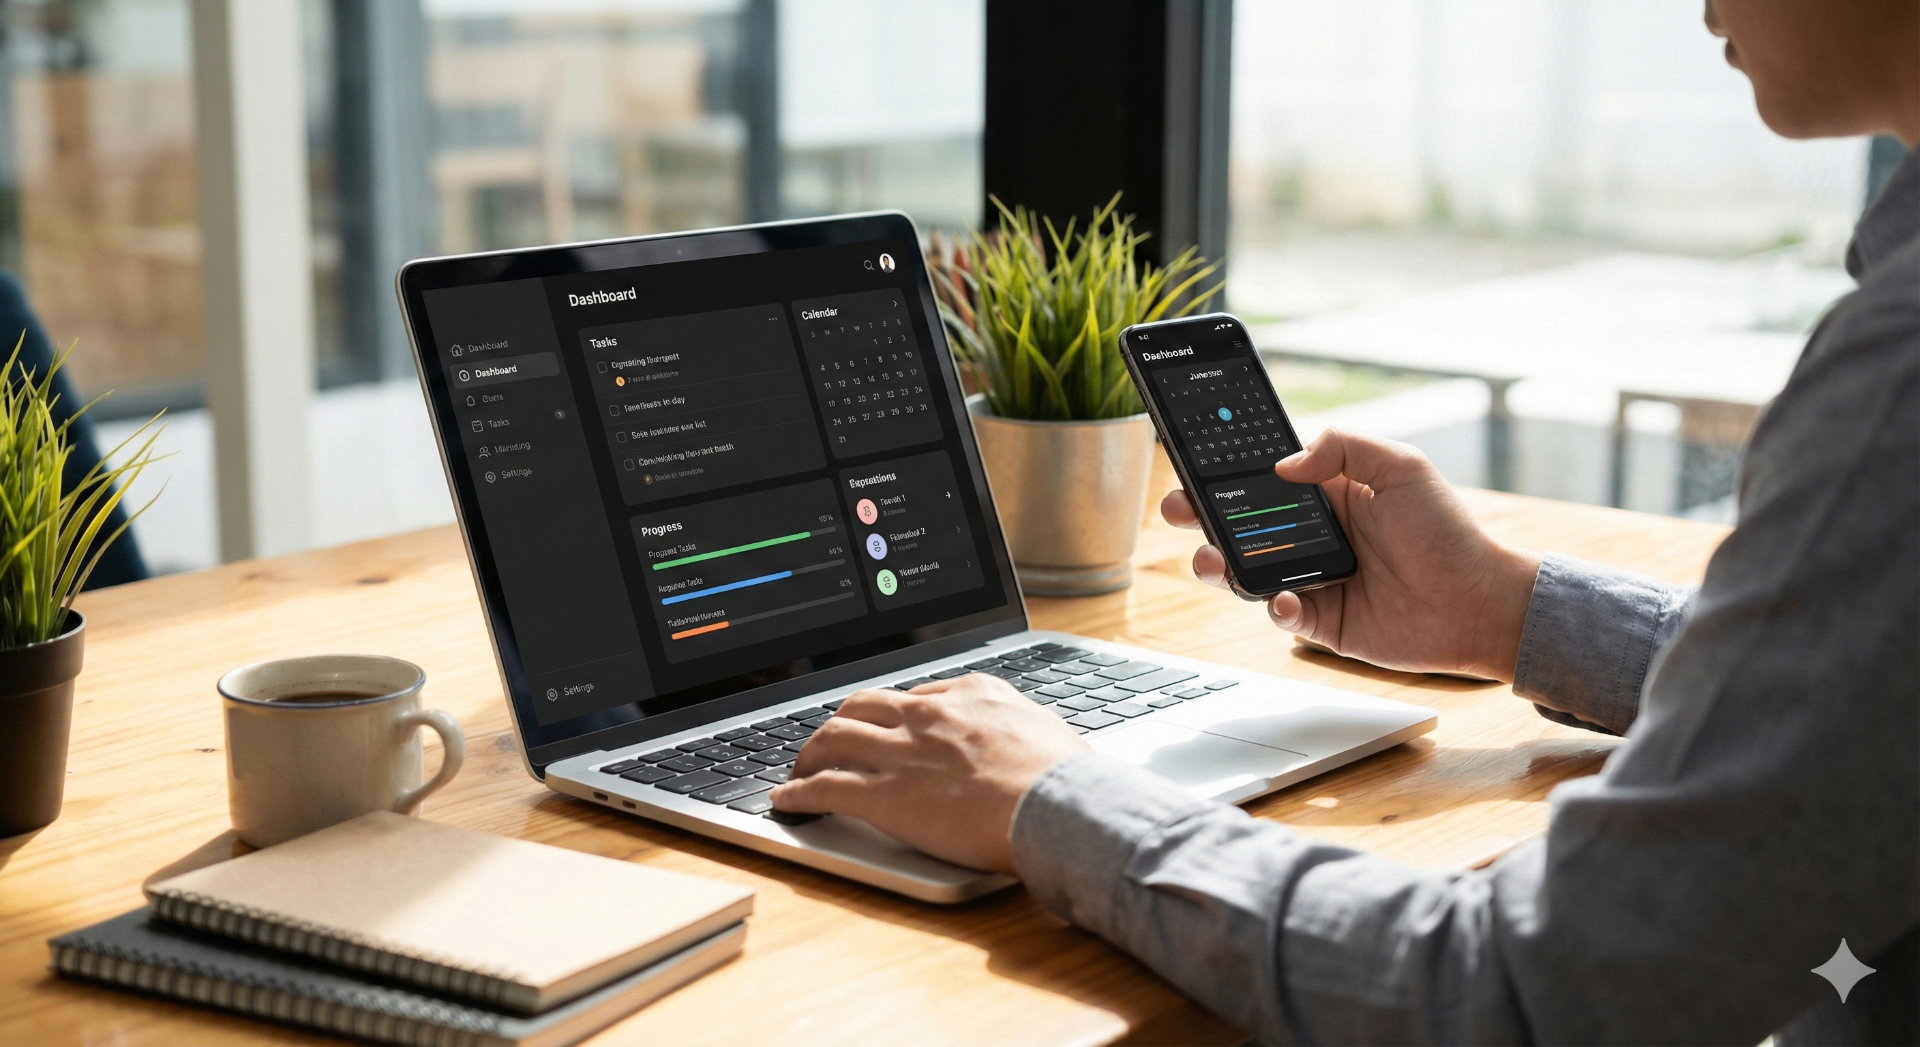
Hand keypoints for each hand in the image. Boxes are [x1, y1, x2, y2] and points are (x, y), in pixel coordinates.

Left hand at [767, 674, 1088, 872]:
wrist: (1059, 806)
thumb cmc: (1065, 778)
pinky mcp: (884, 796)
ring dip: (810, 751)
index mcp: (970, 693)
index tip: (890, 726)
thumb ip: (1018, 725)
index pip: (917, 695)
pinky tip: (787, 800)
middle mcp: (928, 715)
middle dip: (843, 720)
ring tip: (801, 765)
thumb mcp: (1044, 727)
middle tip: (834, 739)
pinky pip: (826, 787)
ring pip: (834, 736)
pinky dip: (799, 792)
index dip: (895, 714)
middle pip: (864, 704)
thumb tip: (1021, 735)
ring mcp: (902, 753)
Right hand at [1161, 428, 1540, 680]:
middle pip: (1240, 524)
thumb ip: (1342, 448)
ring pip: (1247, 571)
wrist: (1480, 603)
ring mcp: (1313, 578)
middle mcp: (1312, 535)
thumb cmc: (1448, 532)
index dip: (1226, 471)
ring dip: (1220, 564)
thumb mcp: (1401, 466)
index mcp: (1327, 493)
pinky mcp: (1321, 621)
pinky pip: (1281, 615)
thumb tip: (1283, 463)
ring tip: (1210, 560)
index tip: (1192, 461)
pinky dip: (1275, 607)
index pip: (1263, 477)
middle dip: (1200, 516)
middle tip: (1176, 509)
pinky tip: (1285, 599)